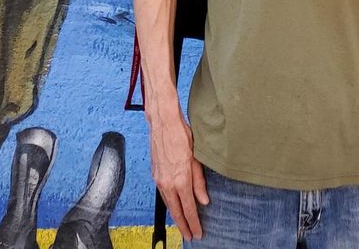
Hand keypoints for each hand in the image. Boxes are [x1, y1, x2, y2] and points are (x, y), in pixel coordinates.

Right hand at [149, 114, 208, 240]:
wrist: (163, 123)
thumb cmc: (182, 135)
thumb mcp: (196, 158)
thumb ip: (199, 181)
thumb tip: (204, 200)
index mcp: (181, 179)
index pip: (189, 208)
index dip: (194, 223)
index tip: (198, 233)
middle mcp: (168, 183)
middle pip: (176, 211)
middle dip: (184, 226)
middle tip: (190, 235)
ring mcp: (159, 179)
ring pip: (168, 204)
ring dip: (176, 216)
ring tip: (183, 224)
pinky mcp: (155, 174)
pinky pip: (163, 194)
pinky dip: (169, 203)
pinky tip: (174, 205)